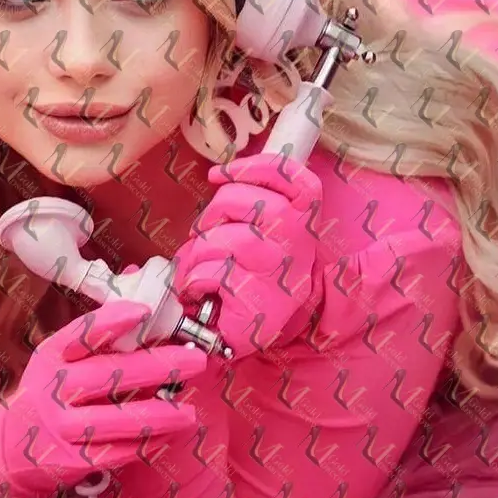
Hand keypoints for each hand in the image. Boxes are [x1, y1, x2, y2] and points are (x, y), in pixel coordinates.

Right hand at [1, 299, 206, 497]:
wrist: (9, 447)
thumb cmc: (47, 393)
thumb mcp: (57, 360)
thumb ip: (93, 341)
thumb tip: (143, 310)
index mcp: (52, 355)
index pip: (82, 333)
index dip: (113, 321)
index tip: (145, 310)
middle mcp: (53, 388)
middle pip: (109, 375)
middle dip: (157, 367)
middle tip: (194, 360)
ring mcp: (61, 426)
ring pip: (117, 420)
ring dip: (158, 415)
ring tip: (189, 413)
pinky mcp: (71, 460)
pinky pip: (115, 452)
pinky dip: (144, 444)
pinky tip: (167, 435)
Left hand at [171, 153, 323, 357]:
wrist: (246, 330)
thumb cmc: (242, 273)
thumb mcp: (253, 231)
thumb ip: (248, 201)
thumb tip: (219, 174)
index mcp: (302, 223)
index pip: (297, 180)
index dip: (256, 166)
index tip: (221, 174)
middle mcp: (300, 246)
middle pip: (254, 203)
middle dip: (215, 212)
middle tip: (207, 232)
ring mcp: (282, 274)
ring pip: (231, 240)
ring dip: (201, 251)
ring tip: (200, 266)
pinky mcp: (259, 302)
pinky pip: (216, 273)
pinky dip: (195, 278)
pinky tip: (200, 289)